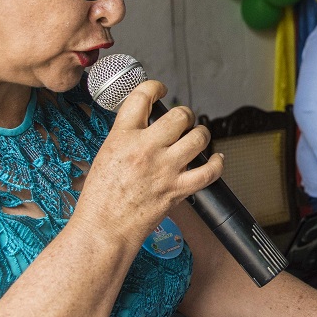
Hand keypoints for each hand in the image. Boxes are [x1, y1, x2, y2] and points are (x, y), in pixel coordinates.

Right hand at [77, 80, 222, 245]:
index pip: (142, 97)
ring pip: (198, 137)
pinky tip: (217, 159)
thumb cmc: (99, 199)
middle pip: (179, 115)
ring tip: (197, 136)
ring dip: (201, 133)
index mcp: (122, 137)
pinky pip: (209, 171)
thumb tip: (145, 127)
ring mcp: (165, 169)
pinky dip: (217, 163)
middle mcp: (146, 149)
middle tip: (183, 119)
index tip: (161, 90)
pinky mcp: (178, 189)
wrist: (103, 228)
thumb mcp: (105, 155)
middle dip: (185, 114)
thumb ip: (126, 138)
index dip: (155, 87)